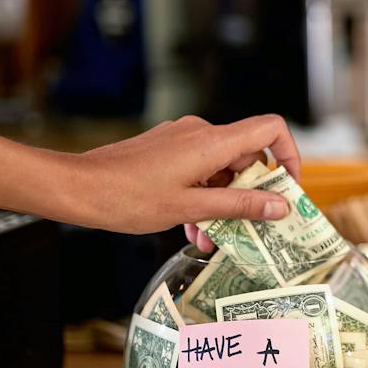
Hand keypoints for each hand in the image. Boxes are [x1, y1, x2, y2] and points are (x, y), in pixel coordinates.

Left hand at [62, 115, 300, 245]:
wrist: (77, 188)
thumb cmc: (128, 197)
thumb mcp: (191, 208)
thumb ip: (239, 206)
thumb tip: (280, 206)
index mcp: (212, 141)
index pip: (270, 129)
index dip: (289, 155)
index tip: (287, 189)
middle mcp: (200, 132)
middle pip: (247, 155)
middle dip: (251, 193)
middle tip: (252, 227)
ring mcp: (181, 139)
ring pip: (221, 169)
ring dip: (223, 202)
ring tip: (211, 239)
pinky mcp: (166, 150)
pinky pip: (199, 170)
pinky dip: (203, 196)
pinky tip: (191, 228)